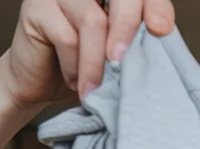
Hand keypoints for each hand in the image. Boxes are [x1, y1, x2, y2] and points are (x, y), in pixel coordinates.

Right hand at [3, 0, 176, 108]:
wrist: (37, 84)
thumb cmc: (82, 69)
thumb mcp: (116, 55)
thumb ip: (136, 41)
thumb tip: (162, 39)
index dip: (155, 5)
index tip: (162, 29)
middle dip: (127, 29)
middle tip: (122, 61)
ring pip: (92, 21)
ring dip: (97, 62)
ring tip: (94, 89)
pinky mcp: (37, 8)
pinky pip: (66, 37)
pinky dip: (75, 66)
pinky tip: (74, 82)